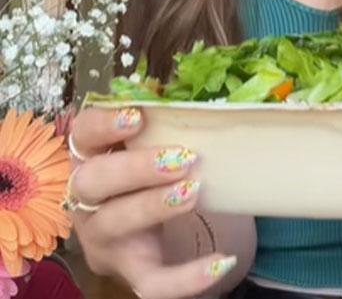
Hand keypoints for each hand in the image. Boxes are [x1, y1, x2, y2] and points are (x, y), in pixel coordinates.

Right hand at [68, 106, 237, 298]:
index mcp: (89, 158)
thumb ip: (165, 124)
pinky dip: (187, 278)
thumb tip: (205, 100)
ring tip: (194, 192)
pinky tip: (222, 262)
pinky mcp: (130, 270)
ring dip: (155, 206)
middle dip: (136, 167)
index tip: (138, 116)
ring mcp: (104, 239)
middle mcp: (87, 199)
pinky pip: (152, 282)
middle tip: (181, 157)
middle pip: (94, 181)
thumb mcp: (149, 147)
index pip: (82, 134)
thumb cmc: (147, 175)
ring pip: (116, 224)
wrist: (142, 233)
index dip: (104, 124)